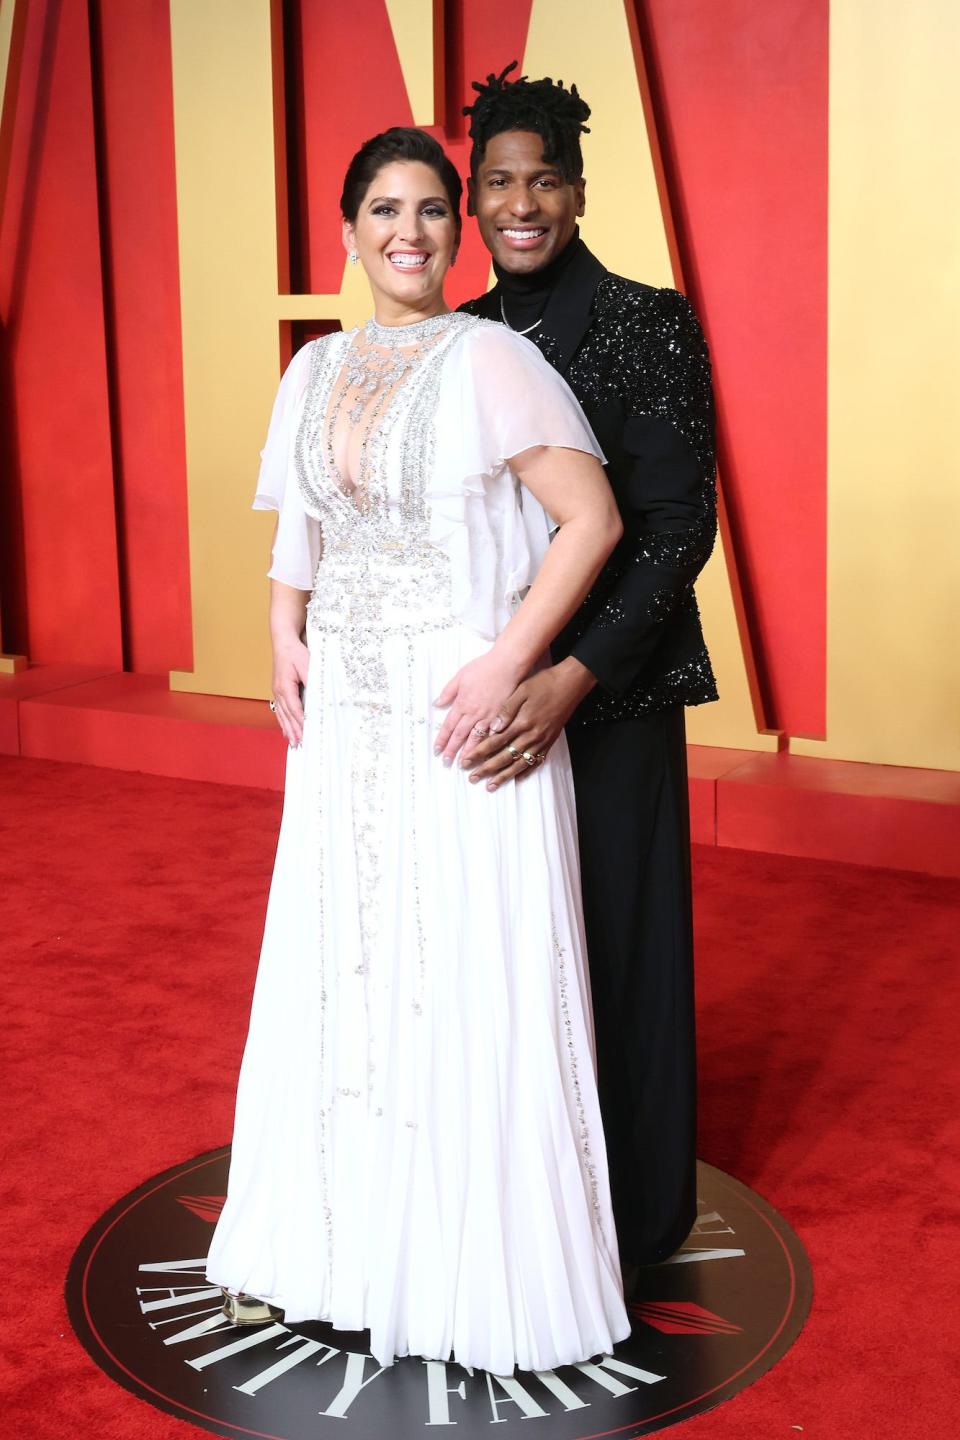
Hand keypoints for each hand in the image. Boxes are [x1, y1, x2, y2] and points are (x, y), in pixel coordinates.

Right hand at [271, 638, 309, 746]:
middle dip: (294, 731)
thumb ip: (312, 681)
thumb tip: (318, 697)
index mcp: (285, 686)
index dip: (301, 722)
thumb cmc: (295, 652)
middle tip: (300, 745)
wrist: (283, 642)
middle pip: (287, 715)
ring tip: (293, 743)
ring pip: (283, 714)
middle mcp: (279, 691)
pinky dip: (284, 722)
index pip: (295, 709)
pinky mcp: (279, 690)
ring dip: (288, 729)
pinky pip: (281, 710)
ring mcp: (277, 691)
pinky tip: (285, 730)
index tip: (307, 733)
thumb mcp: (307, 664)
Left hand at [433, 649, 525, 764]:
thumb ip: (448, 691)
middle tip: (446, 762)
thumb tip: (437, 704)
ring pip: (476, 739)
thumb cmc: (485, 667)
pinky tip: (486, 755)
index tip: (437, 750)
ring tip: (463, 763)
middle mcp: (474, 712)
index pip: (449, 725)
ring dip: (468, 752)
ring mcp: (489, 716)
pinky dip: (488, 746)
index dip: (442, 739)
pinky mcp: (503, 717)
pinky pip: (494, 735)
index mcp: (463, 703)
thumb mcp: (461, 676)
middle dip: (452, 750)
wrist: (508, 664)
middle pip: (460, 735)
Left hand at [460, 657, 596, 789]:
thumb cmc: (544, 684)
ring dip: (503, 776)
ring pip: (519, 764)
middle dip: (486, 769)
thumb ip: (506, 710)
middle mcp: (530, 736)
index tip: (465, 761)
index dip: (478, 753)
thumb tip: (493, 727)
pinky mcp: (549, 742)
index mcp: (521, 723)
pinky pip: (536, 762)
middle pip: (504, 757)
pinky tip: (516, 779)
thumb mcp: (521, 690)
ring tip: (490, 785)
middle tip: (471, 777)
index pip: (494, 742)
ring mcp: (541, 741)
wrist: (570, 685)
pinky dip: (525, 772)